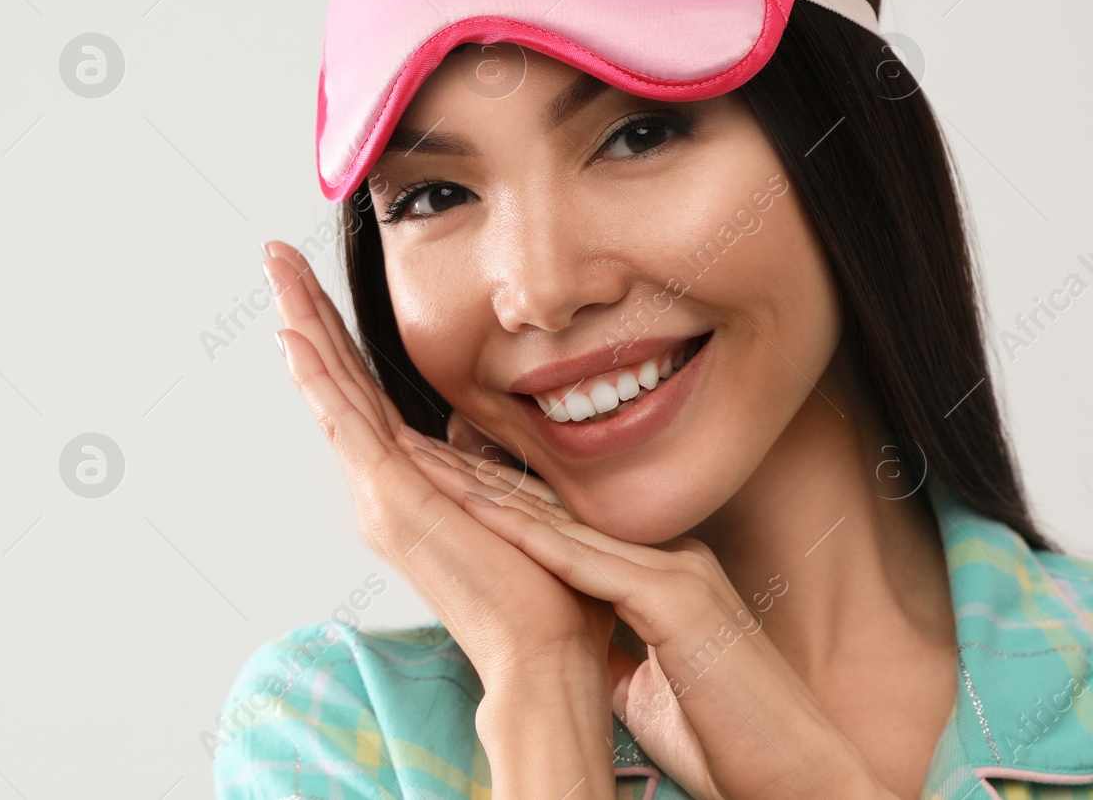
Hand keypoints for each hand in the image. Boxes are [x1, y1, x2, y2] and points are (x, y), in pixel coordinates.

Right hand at [262, 240, 616, 795]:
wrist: (543, 654)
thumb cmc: (540, 593)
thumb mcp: (505, 506)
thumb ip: (477, 465)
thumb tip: (470, 427)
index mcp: (406, 483)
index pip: (362, 393)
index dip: (335, 338)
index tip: (312, 291)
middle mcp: (379, 485)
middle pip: (335, 380)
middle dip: (304, 313)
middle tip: (276, 257)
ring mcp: (379, 493)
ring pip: (332, 390)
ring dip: (302, 325)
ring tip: (276, 272)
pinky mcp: (392, 501)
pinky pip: (347, 426)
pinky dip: (318, 379)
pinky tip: (293, 337)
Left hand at [414, 443, 890, 799]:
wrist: (799, 776)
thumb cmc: (731, 741)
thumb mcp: (655, 687)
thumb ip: (619, 654)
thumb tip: (585, 655)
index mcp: (663, 576)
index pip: (564, 528)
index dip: (502, 502)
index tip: (445, 479)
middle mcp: (668, 558)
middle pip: (553, 510)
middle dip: (479, 478)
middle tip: (413, 444)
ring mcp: (674, 570)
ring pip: (558, 520)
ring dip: (485, 488)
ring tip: (421, 458)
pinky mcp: (674, 597)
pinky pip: (582, 558)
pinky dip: (523, 531)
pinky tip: (474, 506)